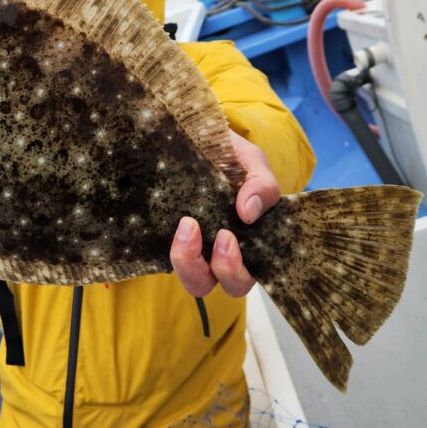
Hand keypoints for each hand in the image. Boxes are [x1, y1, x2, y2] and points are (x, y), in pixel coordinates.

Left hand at [170, 130, 279, 297]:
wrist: (196, 141)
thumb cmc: (232, 158)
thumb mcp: (252, 163)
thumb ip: (261, 184)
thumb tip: (249, 212)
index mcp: (251, 244)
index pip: (250, 275)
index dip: (239, 269)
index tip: (228, 235)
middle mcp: (224, 255)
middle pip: (228, 286)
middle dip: (225, 268)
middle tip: (220, 234)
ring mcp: (196, 250)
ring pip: (195, 281)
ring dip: (190, 261)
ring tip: (187, 225)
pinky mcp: (166, 240)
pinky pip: (165, 259)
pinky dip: (166, 246)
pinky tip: (167, 221)